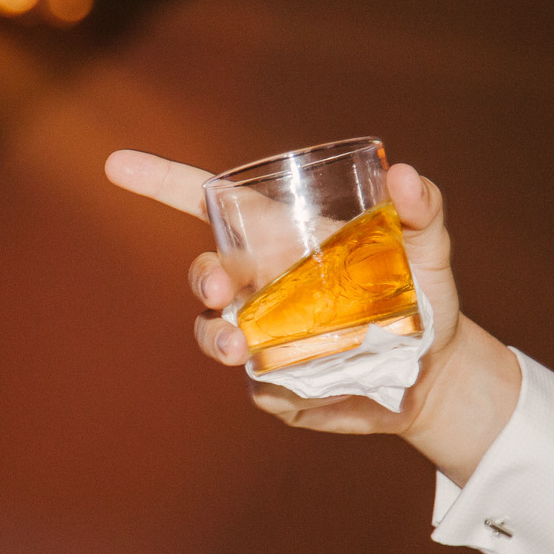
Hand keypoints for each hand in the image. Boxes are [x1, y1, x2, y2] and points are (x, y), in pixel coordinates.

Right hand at [104, 149, 519, 483]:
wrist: (436, 372)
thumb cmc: (425, 295)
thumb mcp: (430, 247)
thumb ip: (421, 208)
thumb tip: (403, 171)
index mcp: (282, 238)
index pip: (211, 204)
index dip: (162, 182)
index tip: (117, 165)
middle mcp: (261, 284)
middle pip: (206, 272)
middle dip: (200, 279)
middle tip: (219, 292)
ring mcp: (262, 335)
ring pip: (212, 333)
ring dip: (215, 339)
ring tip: (240, 350)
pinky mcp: (275, 383)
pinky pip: (259, 387)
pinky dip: (274, 387)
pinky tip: (312, 389)